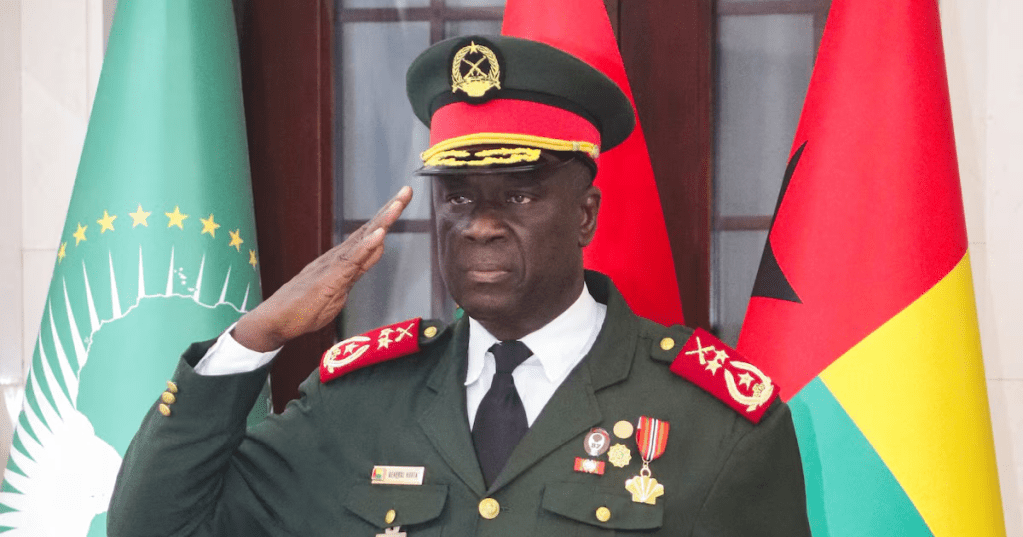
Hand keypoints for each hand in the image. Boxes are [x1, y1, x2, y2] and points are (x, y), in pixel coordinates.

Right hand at [231, 186, 412, 351]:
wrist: (275, 320)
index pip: (369, 234)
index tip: (401, 200)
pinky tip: (379, 235)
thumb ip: (358, 269)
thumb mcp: (340, 289)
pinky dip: (366, 246)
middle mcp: (338, 256)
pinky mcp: (329, 278)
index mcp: (342, 259)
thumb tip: (375, 250)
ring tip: (397, 205)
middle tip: (406, 191)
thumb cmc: (303, 308)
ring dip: (382, 222)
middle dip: (389, 210)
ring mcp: (333, 265)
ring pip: (362, 240)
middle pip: (368, 229)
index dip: (386, 217)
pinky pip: (351, 261)